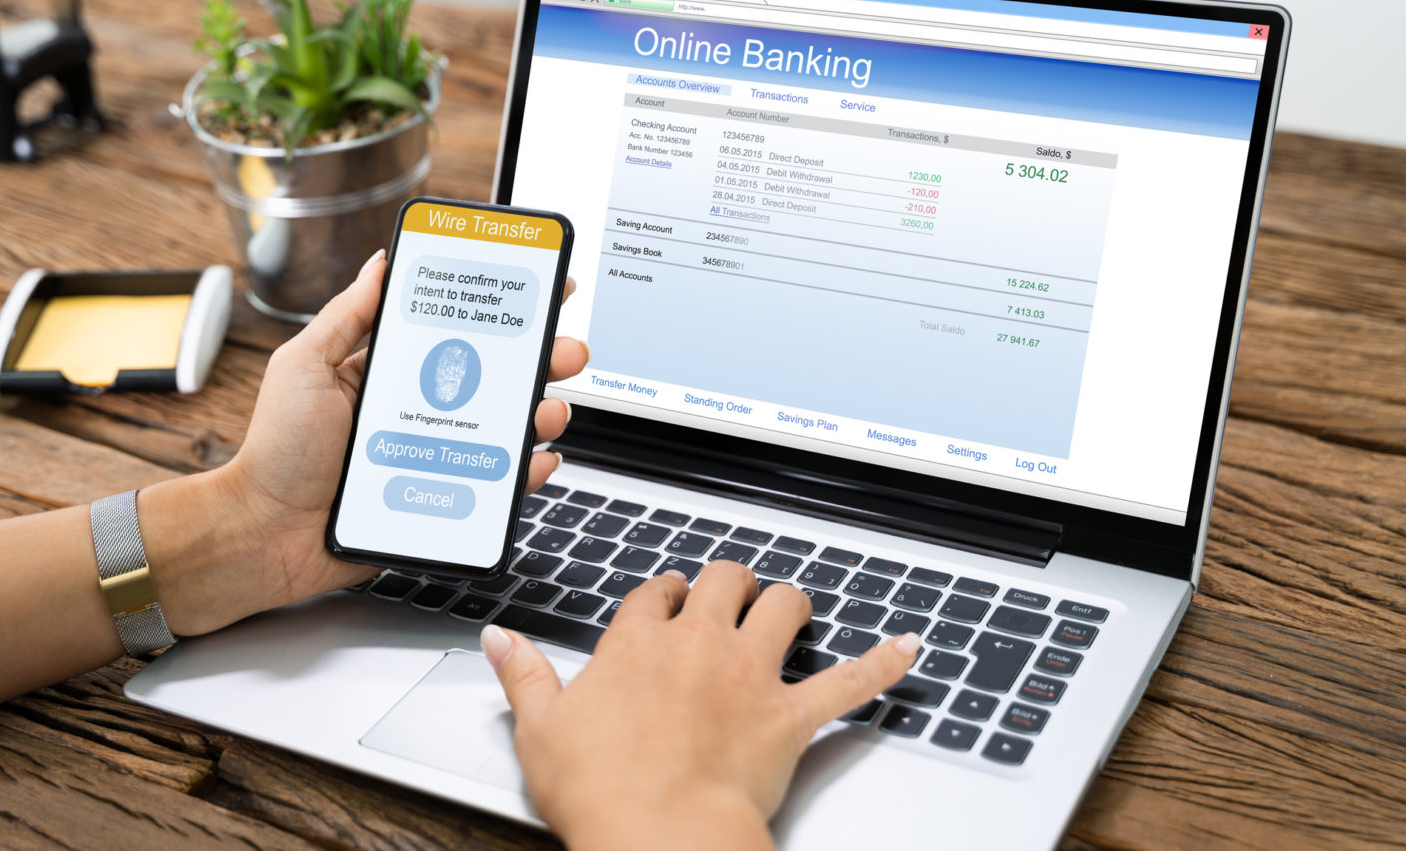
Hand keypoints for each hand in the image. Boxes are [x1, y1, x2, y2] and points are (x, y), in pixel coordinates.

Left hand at [141, 249, 589, 634]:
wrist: (264, 534)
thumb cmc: (275, 452)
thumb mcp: (303, 366)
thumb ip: (346, 316)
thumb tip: (381, 262)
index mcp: (390, 370)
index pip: (455, 329)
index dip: (498, 309)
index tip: (538, 287)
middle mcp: (420, 408)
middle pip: (495, 376)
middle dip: (540, 358)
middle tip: (566, 351)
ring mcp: (436, 453)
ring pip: (504, 428)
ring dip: (540, 413)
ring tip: (548, 410)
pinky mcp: (442, 499)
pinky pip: (496, 485)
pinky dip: (524, 473)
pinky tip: (536, 461)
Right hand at [481, 562, 920, 849]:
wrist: (659, 834)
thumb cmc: (600, 790)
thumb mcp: (539, 730)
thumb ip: (523, 676)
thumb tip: (498, 640)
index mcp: (637, 642)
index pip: (657, 591)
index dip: (666, 591)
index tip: (670, 596)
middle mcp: (699, 644)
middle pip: (725, 579)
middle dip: (729, 582)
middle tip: (729, 594)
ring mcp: (750, 675)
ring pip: (784, 606)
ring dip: (789, 603)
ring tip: (788, 607)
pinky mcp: (791, 715)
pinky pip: (848, 681)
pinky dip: (881, 663)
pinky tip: (906, 648)